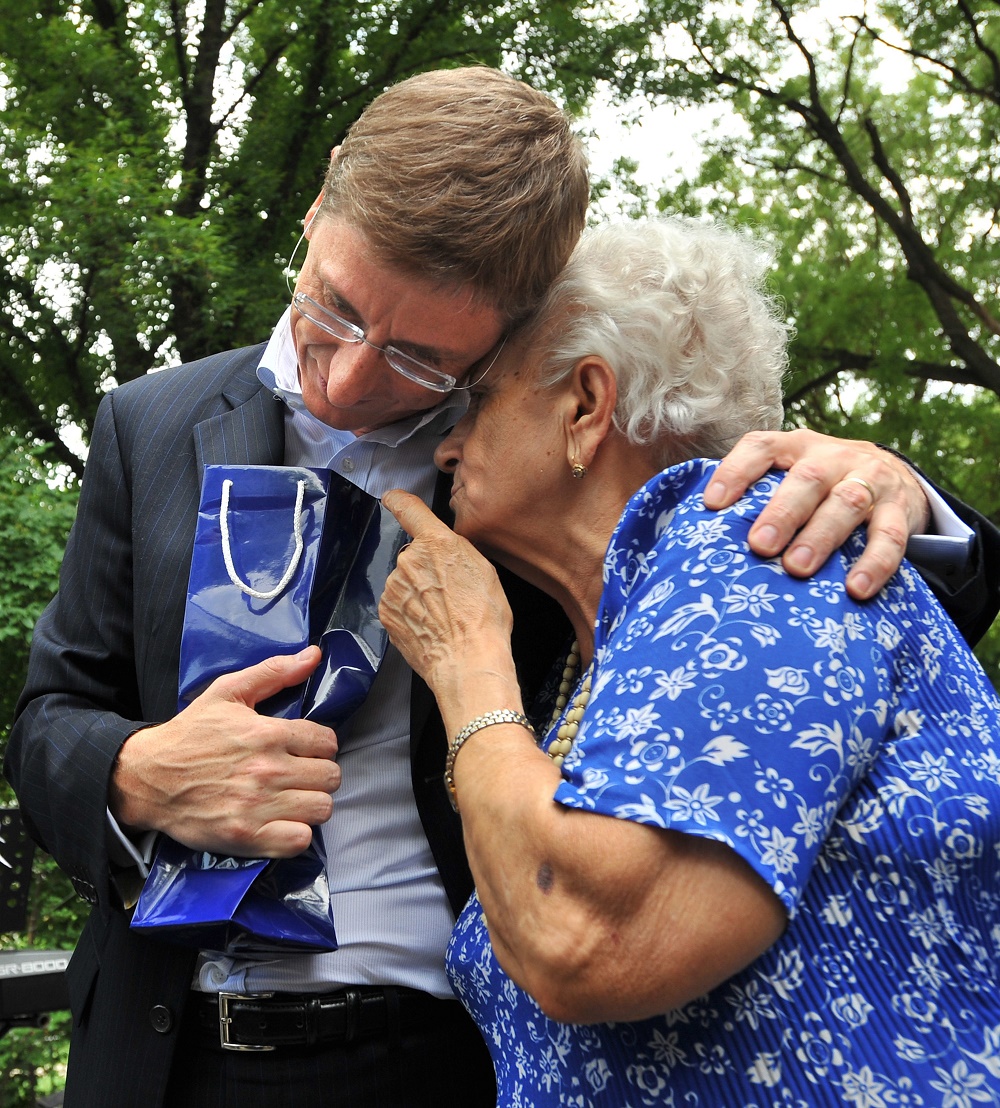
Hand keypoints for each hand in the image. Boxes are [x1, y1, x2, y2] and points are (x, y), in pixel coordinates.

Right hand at [109, 647, 339, 857]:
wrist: (147, 777)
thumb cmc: (190, 734)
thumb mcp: (228, 692)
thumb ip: (275, 672)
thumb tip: (314, 655)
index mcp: (269, 733)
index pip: (328, 742)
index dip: (320, 745)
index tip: (304, 750)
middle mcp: (268, 770)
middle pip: (330, 777)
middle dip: (319, 774)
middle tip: (299, 775)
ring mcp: (258, 806)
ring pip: (321, 808)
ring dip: (311, 804)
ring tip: (292, 798)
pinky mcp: (246, 837)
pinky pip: (299, 840)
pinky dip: (296, 833)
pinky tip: (283, 822)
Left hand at [379, 490, 517, 707]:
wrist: (467, 661)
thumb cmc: (484, 619)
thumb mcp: (484, 570)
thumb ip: (457, 550)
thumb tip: (443, 549)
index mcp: (437, 543)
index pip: (408, 509)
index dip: (399, 501)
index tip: (392, 499)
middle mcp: (409, 560)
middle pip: (414, 556)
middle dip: (427, 570)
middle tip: (450, 594)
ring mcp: (394, 588)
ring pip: (404, 583)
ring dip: (418, 594)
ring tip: (443, 615)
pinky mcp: (386, 612)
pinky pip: (397, 605)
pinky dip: (410, 613)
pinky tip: (430, 626)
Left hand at [704, 429, 930, 599]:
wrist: (896, 477)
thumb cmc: (820, 486)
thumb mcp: (790, 475)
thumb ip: (756, 495)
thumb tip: (695, 534)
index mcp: (796, 447)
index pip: (761, 447)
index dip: (735, 471)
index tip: (712, 504)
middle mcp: (833, 457)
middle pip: (807, 478)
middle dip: (782, 512)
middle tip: (759, 545)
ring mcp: (870, 480)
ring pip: (848, 502)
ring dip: (821, 536)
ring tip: (797, 568)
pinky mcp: (901, 509)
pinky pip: (891, 536)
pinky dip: (875, 563)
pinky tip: (855, 589)